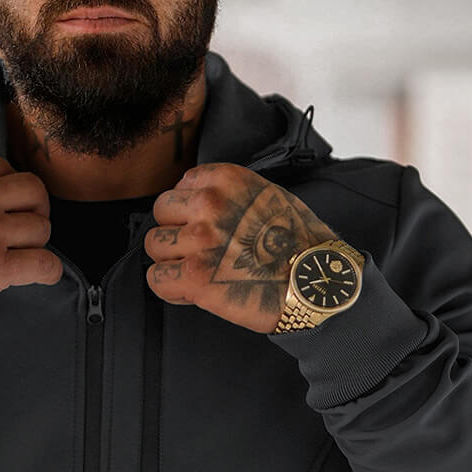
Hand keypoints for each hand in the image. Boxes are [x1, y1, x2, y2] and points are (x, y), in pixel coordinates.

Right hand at [0, 153, 60, 324]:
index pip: (9, 169)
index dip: (11, 192)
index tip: (6, 209)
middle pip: (35, 192)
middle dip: (34, 211)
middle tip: (23, 230)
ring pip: (42, 228)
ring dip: (35, 244)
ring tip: (18, 255)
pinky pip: (45, 264)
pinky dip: (48, 271)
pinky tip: (40, 274)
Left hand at [144, 163, 343, 333]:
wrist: (317, 284)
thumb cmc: (301, 246)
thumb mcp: (269, 197)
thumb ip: (231, 195)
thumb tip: (200, 203)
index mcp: (228, 181)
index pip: (181, 185)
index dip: (189, 210)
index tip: (204, 227)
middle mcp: (210, 205)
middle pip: (162, 211)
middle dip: (176, 232)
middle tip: (199, 252)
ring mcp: (201, 240)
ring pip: (155, 245)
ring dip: (172, 261)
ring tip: (198, 272)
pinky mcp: (195, 276)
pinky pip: (156, 278)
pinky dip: (170, 289)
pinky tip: (192, 291)